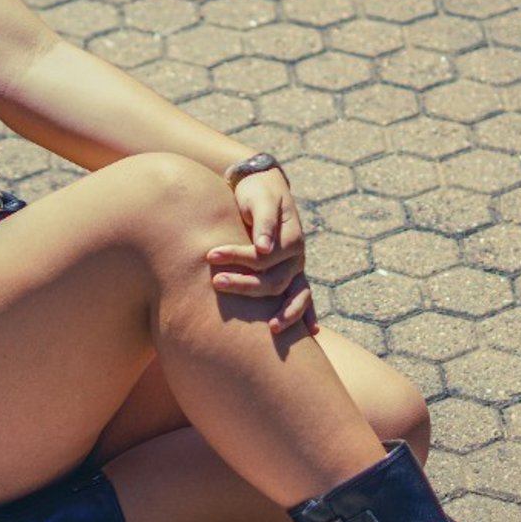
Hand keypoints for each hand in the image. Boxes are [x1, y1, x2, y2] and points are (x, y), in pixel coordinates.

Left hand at [205, 169, 315, 335]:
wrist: (265, 187)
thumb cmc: (258, 193)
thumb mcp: (260, 199)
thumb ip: (264, 222)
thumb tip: (264, 249)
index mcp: (292, 238)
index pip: (263, 257)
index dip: (237, 256)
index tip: (209, 254)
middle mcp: (297, 256)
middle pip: (274, 280)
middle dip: (245, 285)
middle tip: (216, 282)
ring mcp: (296, 267)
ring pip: (295, 294)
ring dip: (284, 312)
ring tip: (272, 330)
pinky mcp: (291, 273)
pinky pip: (303, 296)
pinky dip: (306, 314)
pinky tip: (311, 333)